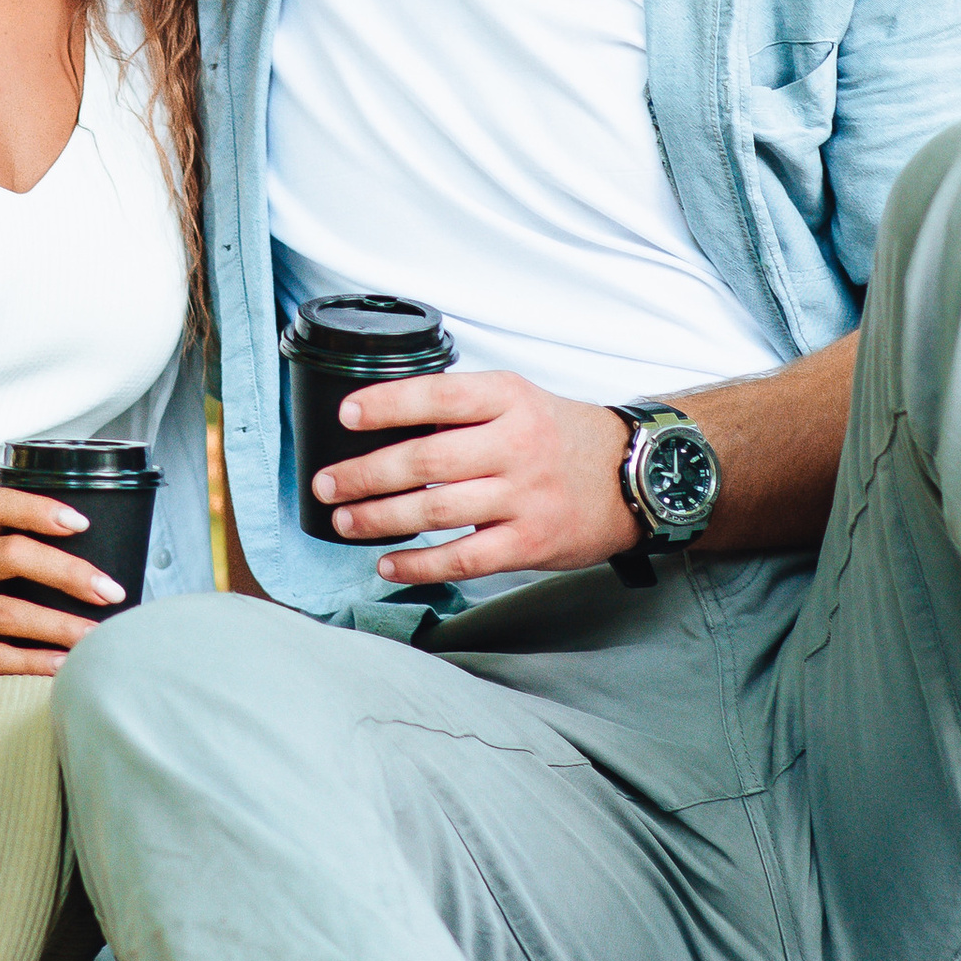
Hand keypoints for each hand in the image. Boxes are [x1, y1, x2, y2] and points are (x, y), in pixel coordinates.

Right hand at [0, 483, 126, 726]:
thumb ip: (17, 568)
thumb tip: (99, 577)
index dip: (38, 509)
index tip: (81, 523)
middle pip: (10, 554)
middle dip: (68, 573)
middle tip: (110, 592)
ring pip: (5, 611)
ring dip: (60, 625)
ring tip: (96, 638)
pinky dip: (33, 661)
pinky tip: (64, 665)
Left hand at [310, 369, 637, 586]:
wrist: (635, 477)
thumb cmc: (562, 436)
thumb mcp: (519, 399)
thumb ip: (462, 407)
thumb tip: (385, 422)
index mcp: (509, 398)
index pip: (437, 395)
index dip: (386, 405)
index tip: (346, 417)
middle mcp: (517, 444)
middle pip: (426, 460)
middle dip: (365, 474)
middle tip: (326, 483)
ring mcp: (525, 496)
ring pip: (437, 511)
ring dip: (380, 518)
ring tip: (344, 520)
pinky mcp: (531, 542)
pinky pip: (464, 558)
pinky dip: (419, 565)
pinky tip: (388, 564)